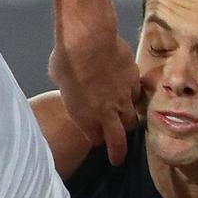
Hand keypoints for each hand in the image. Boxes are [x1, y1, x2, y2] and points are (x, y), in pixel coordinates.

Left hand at [49, 24, 139, 164]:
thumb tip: (74, 86)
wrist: (90, 41)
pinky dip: (133, 95)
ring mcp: (124, 98)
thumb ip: (71, 91)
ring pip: (132, 119)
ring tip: (127, 121)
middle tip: (118, 156)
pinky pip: (137, 93)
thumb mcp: (60, 81)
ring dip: (128, 122)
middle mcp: (107, 113)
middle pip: (119, 139)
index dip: (94, 138)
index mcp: (85, 117)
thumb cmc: (67, 60)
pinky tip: (130, 90)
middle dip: (118, 149)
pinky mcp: (134, 80)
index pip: (94, 139)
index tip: (93, 137)